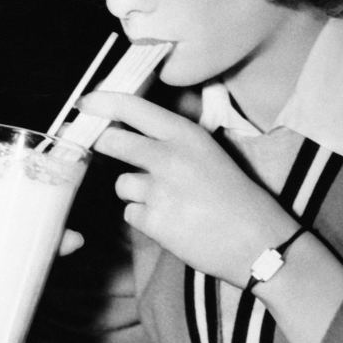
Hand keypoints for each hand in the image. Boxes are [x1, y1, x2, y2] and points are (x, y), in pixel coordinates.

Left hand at [81, 91, 297, 286]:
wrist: (258, 241)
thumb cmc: (238, 197)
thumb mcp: (211, 154)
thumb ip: (175, 142)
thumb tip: (135, 131)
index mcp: (187, 135)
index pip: (132, 107)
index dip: (102, 102)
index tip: (84, 103)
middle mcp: (169, 157)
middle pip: (112, 142)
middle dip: (101, 146)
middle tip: (103, 149)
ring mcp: (158, 190)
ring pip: (122, 184)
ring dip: (136, 192)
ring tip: (169, 202)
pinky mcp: (153, 221)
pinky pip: (131, 214)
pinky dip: (145, 219)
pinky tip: (172, 222)